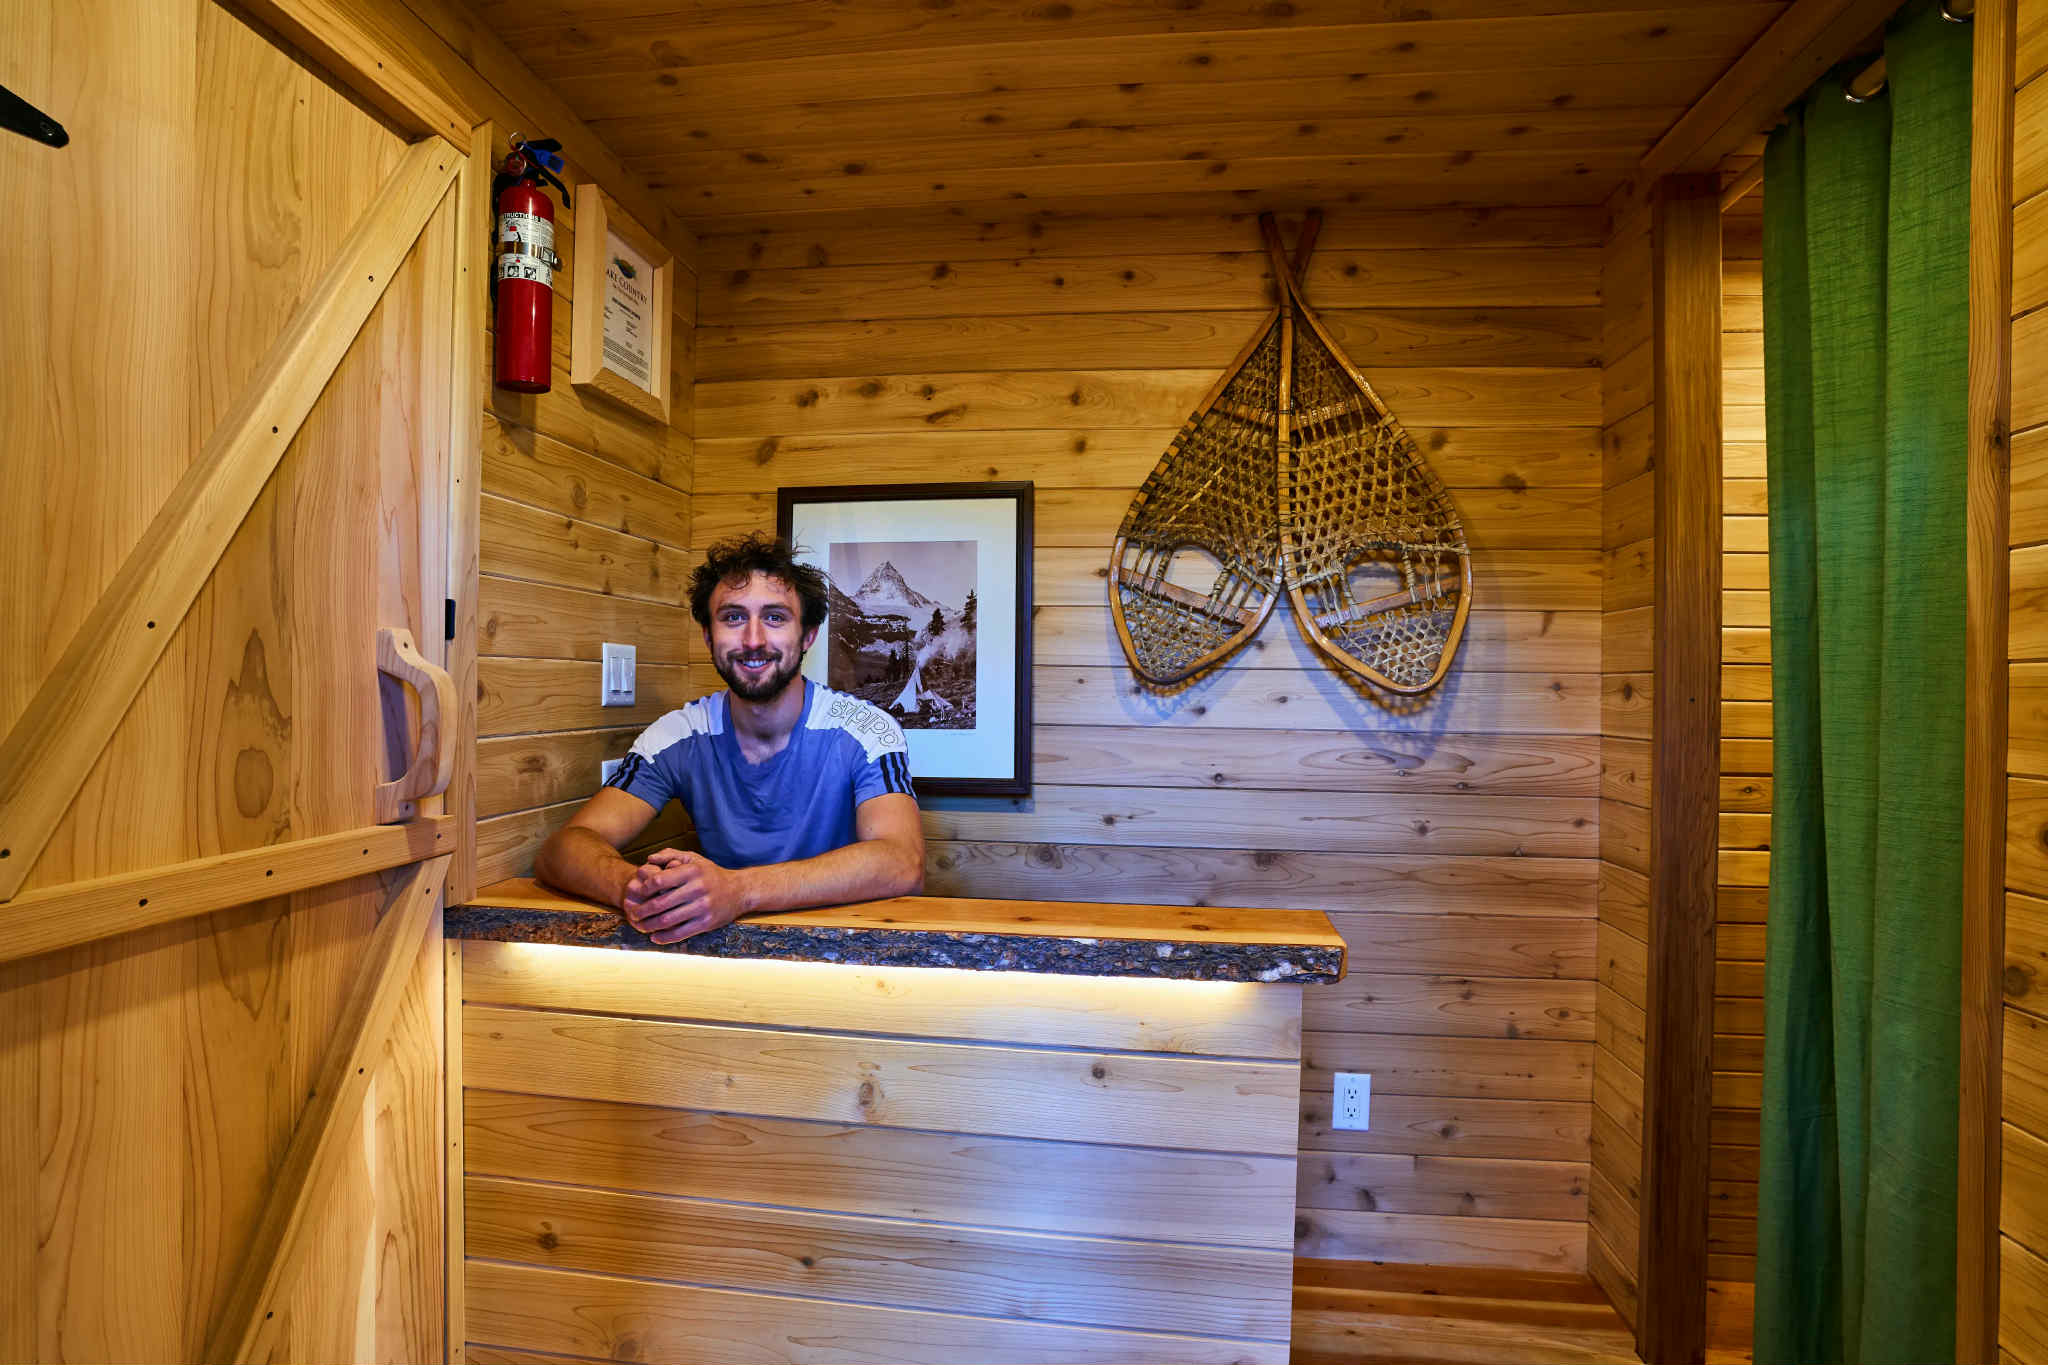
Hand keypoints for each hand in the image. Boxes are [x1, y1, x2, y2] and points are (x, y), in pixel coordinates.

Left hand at [620, 848, 750, 943]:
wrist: (739, 891)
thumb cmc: (711, 874)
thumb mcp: (694, 859)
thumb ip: (670, 855)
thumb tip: (649, 859)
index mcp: (692, 871)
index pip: (659, 881)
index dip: (643, 889)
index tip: (636, 894)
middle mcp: (698, 888)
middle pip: (660, 903)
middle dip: (642, 910)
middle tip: (633, 913)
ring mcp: (702, 907)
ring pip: (668, 920)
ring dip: (650, 925)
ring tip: (641, 926)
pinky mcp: (706, 923)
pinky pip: (681, 932)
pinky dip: (665, 937)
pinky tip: (655, 937)